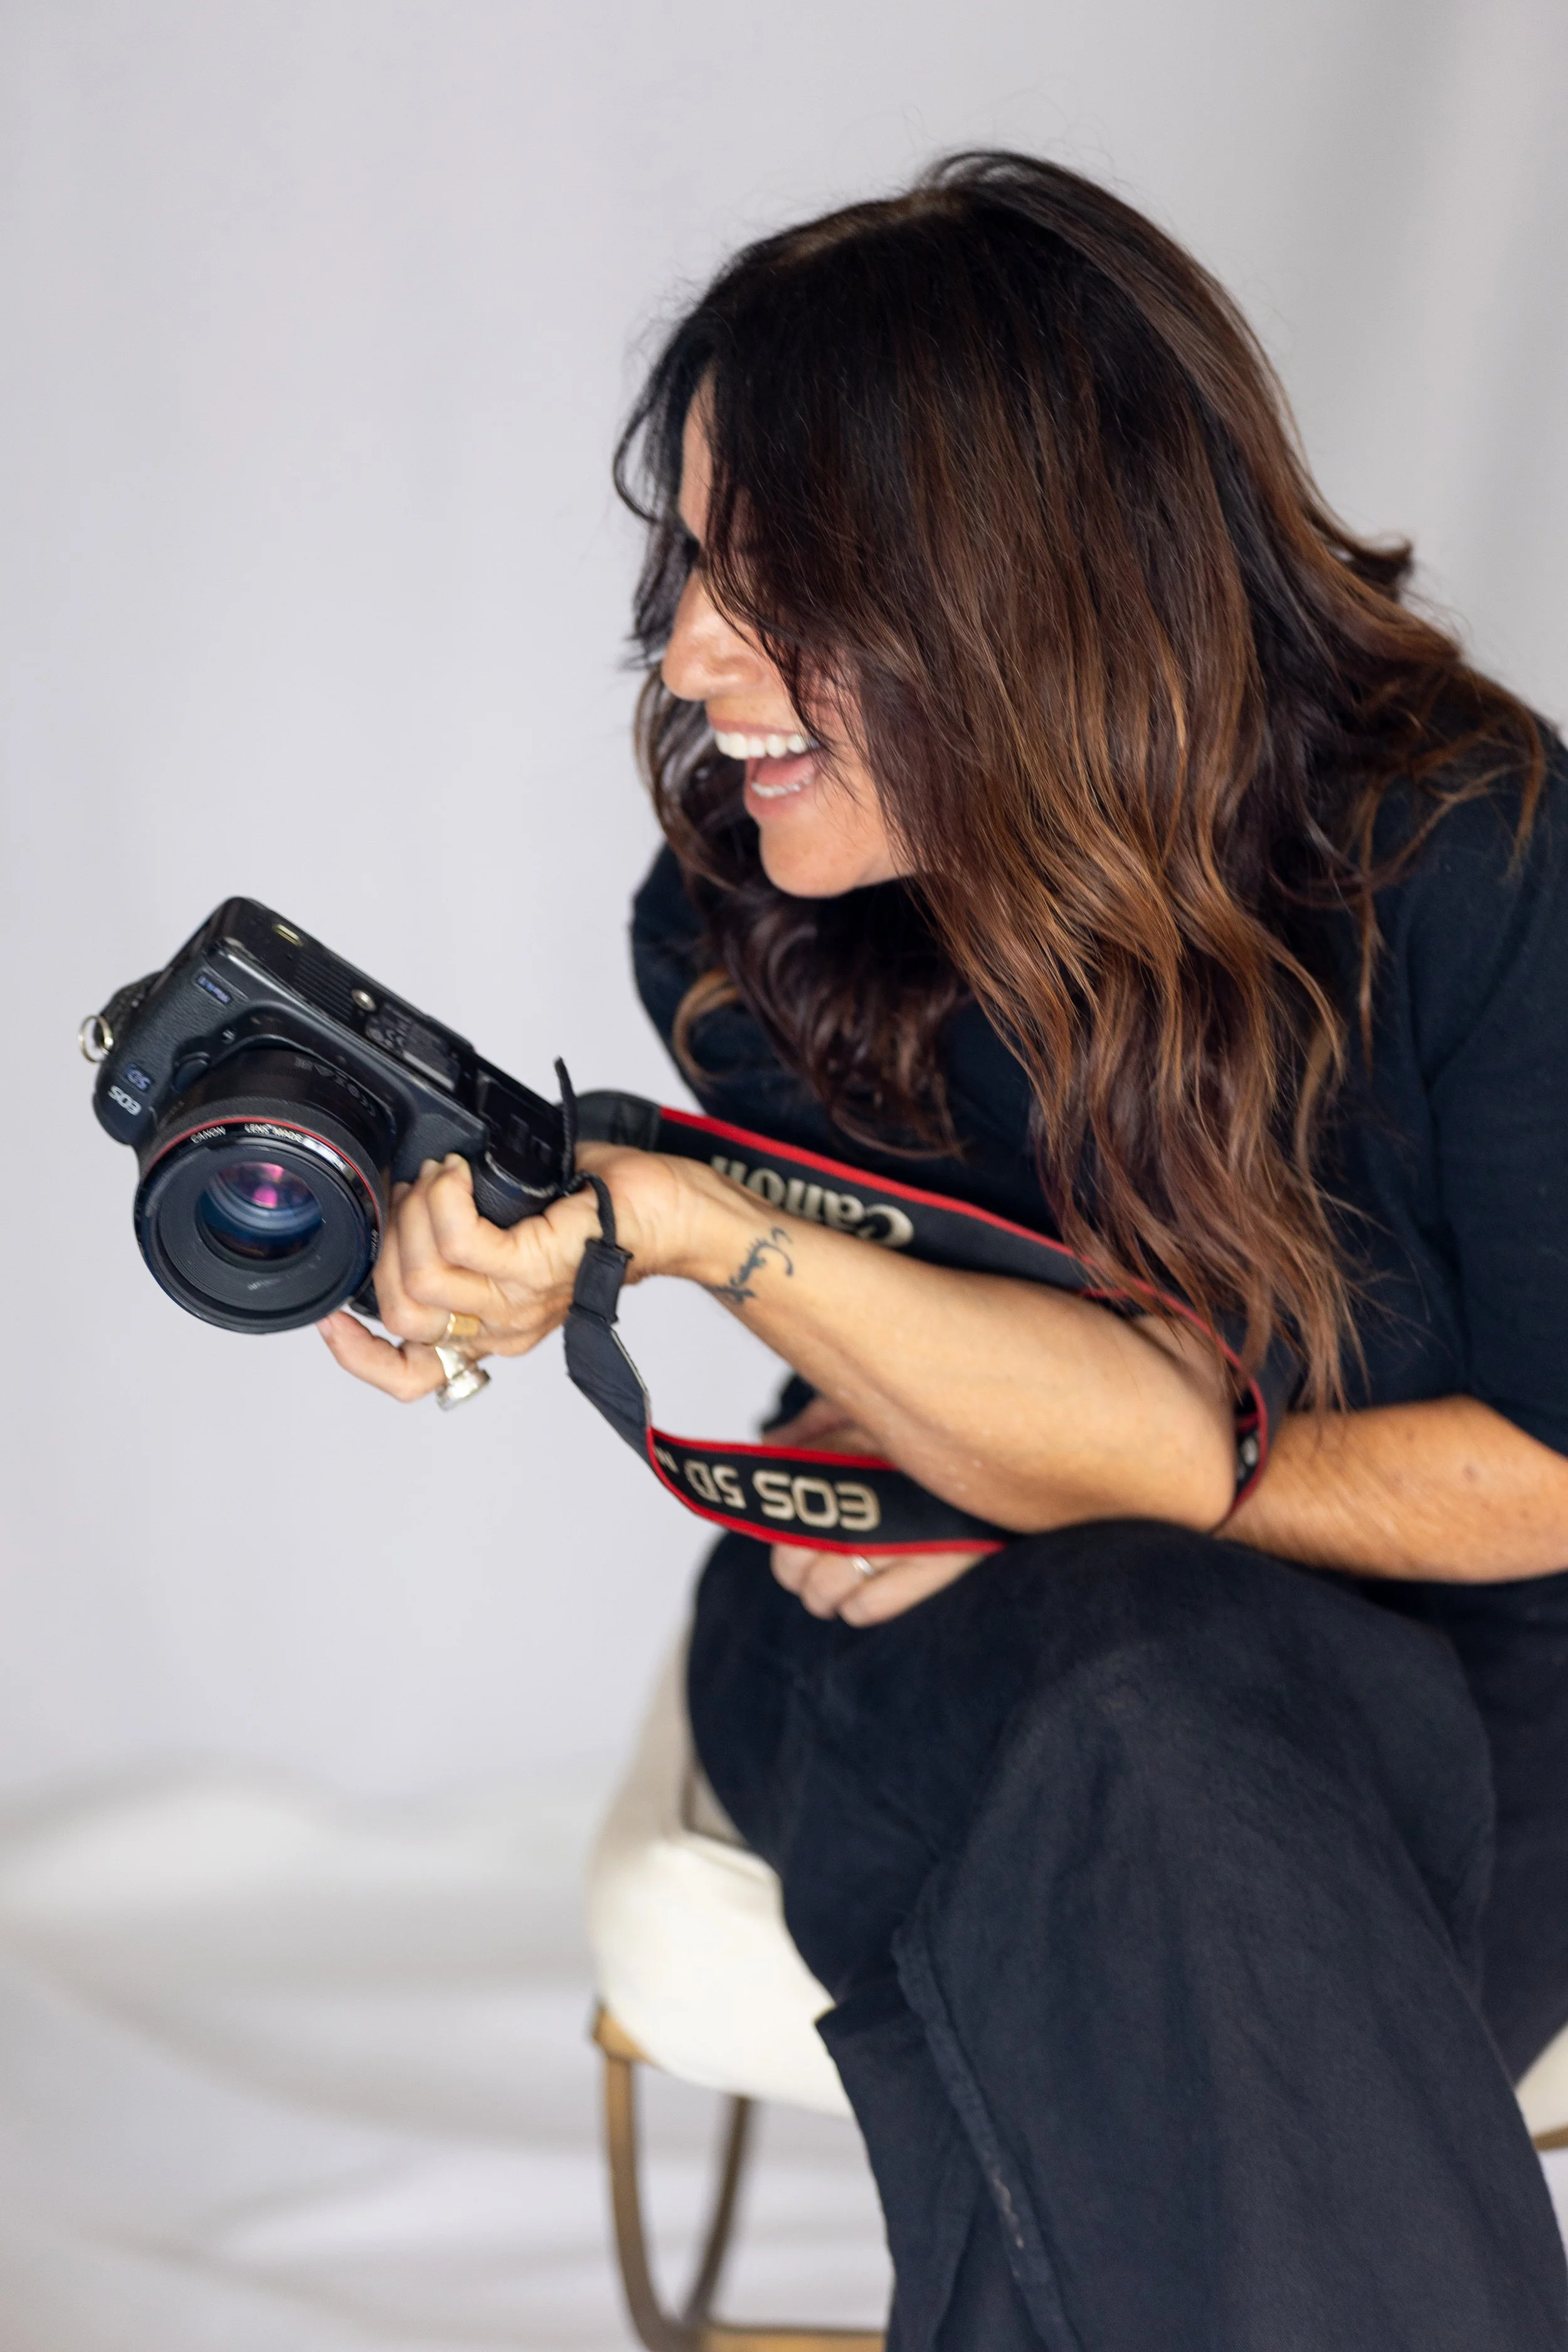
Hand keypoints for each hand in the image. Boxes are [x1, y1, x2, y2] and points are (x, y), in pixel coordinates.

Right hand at [317, 1142, 696, 1402]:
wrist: (670, 1212)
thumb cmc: (601, 1214)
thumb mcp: (517, 1234)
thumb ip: (463, 1241)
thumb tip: (410, 1201)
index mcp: (489, 1328)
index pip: (411, 1376)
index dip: (358, 1356)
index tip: (333, 1316)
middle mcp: (501, 1327)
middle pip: (402, 1314)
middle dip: (386, 1244)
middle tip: (411, 1194)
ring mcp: (519, 1302)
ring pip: (423, 1276)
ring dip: (415, 1212)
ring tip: (438, 1177)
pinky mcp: (536, 1266)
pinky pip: (461, 1240)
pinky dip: (444, 1199)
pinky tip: (455, 1173)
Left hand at [764, 1395, 989, 1623]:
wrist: (1014, 1434)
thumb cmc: (932, 1420)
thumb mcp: (868, 1402)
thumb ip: (815, 1420)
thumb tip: (768, 1442)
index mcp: (847, 1450)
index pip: (785, 1509)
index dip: (778, 1529)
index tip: (789, 1528)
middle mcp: (866, 1495)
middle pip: (794, 1557)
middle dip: (793, 1565)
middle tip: (807, 1561)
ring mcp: (901, 1535)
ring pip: (826, 1589)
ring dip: (820, 1593)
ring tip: (830, 1584)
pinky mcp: (938, 1564)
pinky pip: (870, 1608)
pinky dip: (855, 1606)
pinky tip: (862, 1593)